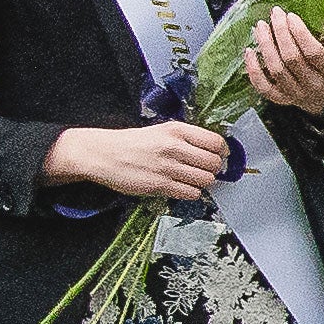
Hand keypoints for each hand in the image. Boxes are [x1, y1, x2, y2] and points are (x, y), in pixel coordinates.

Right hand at [45, 119, 237, 205]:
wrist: (102, 154)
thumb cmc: (133, 143)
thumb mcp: (162, 131)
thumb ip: (187, 139)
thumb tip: (215, 151)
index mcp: (177, 130)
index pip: (216, 142)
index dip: (221, 152)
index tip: (218, 156)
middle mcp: (174, 147)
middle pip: (214, 163)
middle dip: (212, 169)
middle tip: (203, 170)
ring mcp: (167, 167)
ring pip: (206, 180)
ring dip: (202, 182)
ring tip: (190, 179)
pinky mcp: (159, 185)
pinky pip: (191, 193)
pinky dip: (191, 193)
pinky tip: (181, 187)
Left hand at [238, 10, 323, 120]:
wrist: (323, 97)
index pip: (313, 53)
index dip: (300, 33)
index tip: (291, 16)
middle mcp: (312, 84)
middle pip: (291, 58)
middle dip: (280, 32)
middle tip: (275, 14)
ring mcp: (294, 93)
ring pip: (276, 69)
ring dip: (266, 45)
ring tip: (261, 26)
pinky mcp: (279, 98)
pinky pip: (262, 85)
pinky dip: (253, 68)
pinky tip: (249, 51)